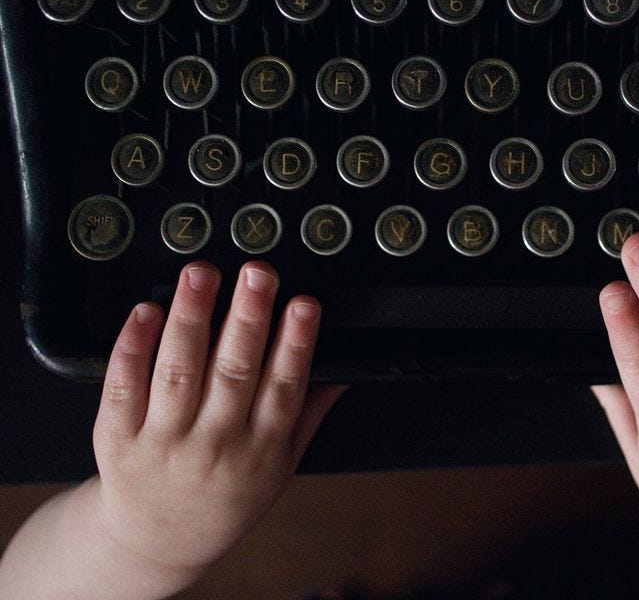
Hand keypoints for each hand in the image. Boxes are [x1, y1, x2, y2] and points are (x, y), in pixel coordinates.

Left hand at [89, 261, 345, 584]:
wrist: (159, 541)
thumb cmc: (226, 498)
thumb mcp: (281, 466)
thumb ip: (310, 415)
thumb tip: (344, 372)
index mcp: (260, 447)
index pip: (283, 387)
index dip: (296, 344)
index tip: (304, 305)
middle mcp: (214, 442)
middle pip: (234, 372)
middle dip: (249, 317)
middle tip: (259, 273)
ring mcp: (164, 439)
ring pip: (179, 371)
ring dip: (191, 317)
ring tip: (202, 275)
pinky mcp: (118, 436)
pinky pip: (124, 387)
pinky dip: (133, 347)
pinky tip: (146, 312)